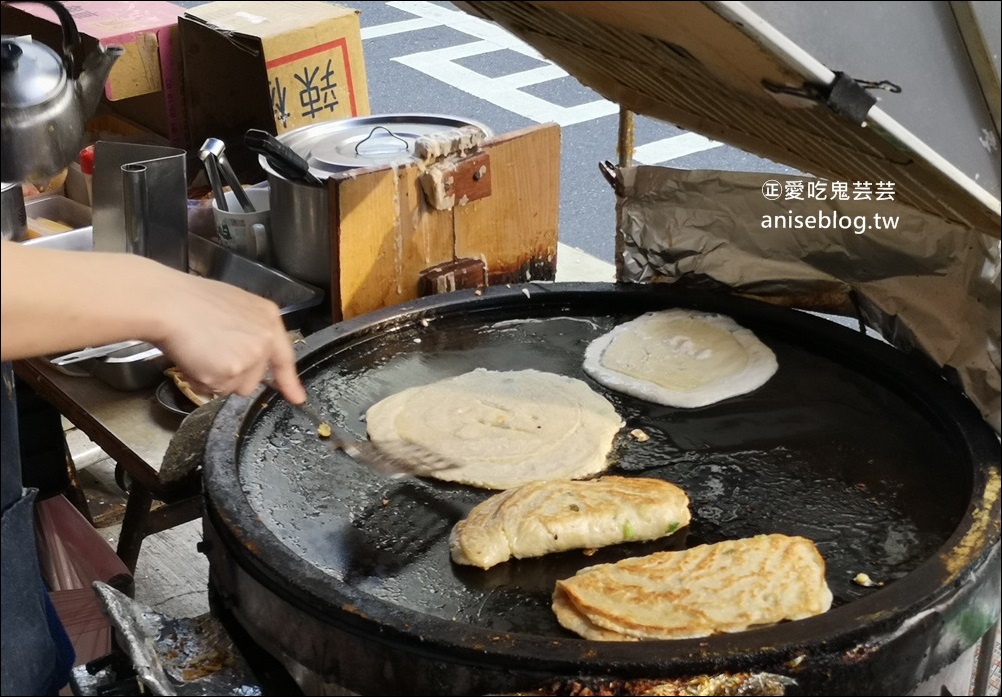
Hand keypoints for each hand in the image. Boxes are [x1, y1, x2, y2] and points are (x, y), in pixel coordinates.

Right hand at [153, 273, 306, 404]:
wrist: (169, 303)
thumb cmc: (191, 301)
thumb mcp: (234, 307)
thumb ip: (249, 331)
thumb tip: (253, 356)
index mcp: (268, 319)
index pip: (284, 356)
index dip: (289, 381)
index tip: (297, 398)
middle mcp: (265, 340)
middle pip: (255, 378)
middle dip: (233, 375)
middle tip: (210, 352)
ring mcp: (250, 358)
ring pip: (235, 387)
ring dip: (216, 379)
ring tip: (200, 353)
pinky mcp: (231, 373)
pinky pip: (215, 389)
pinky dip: (201, 381)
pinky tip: (193, 359)